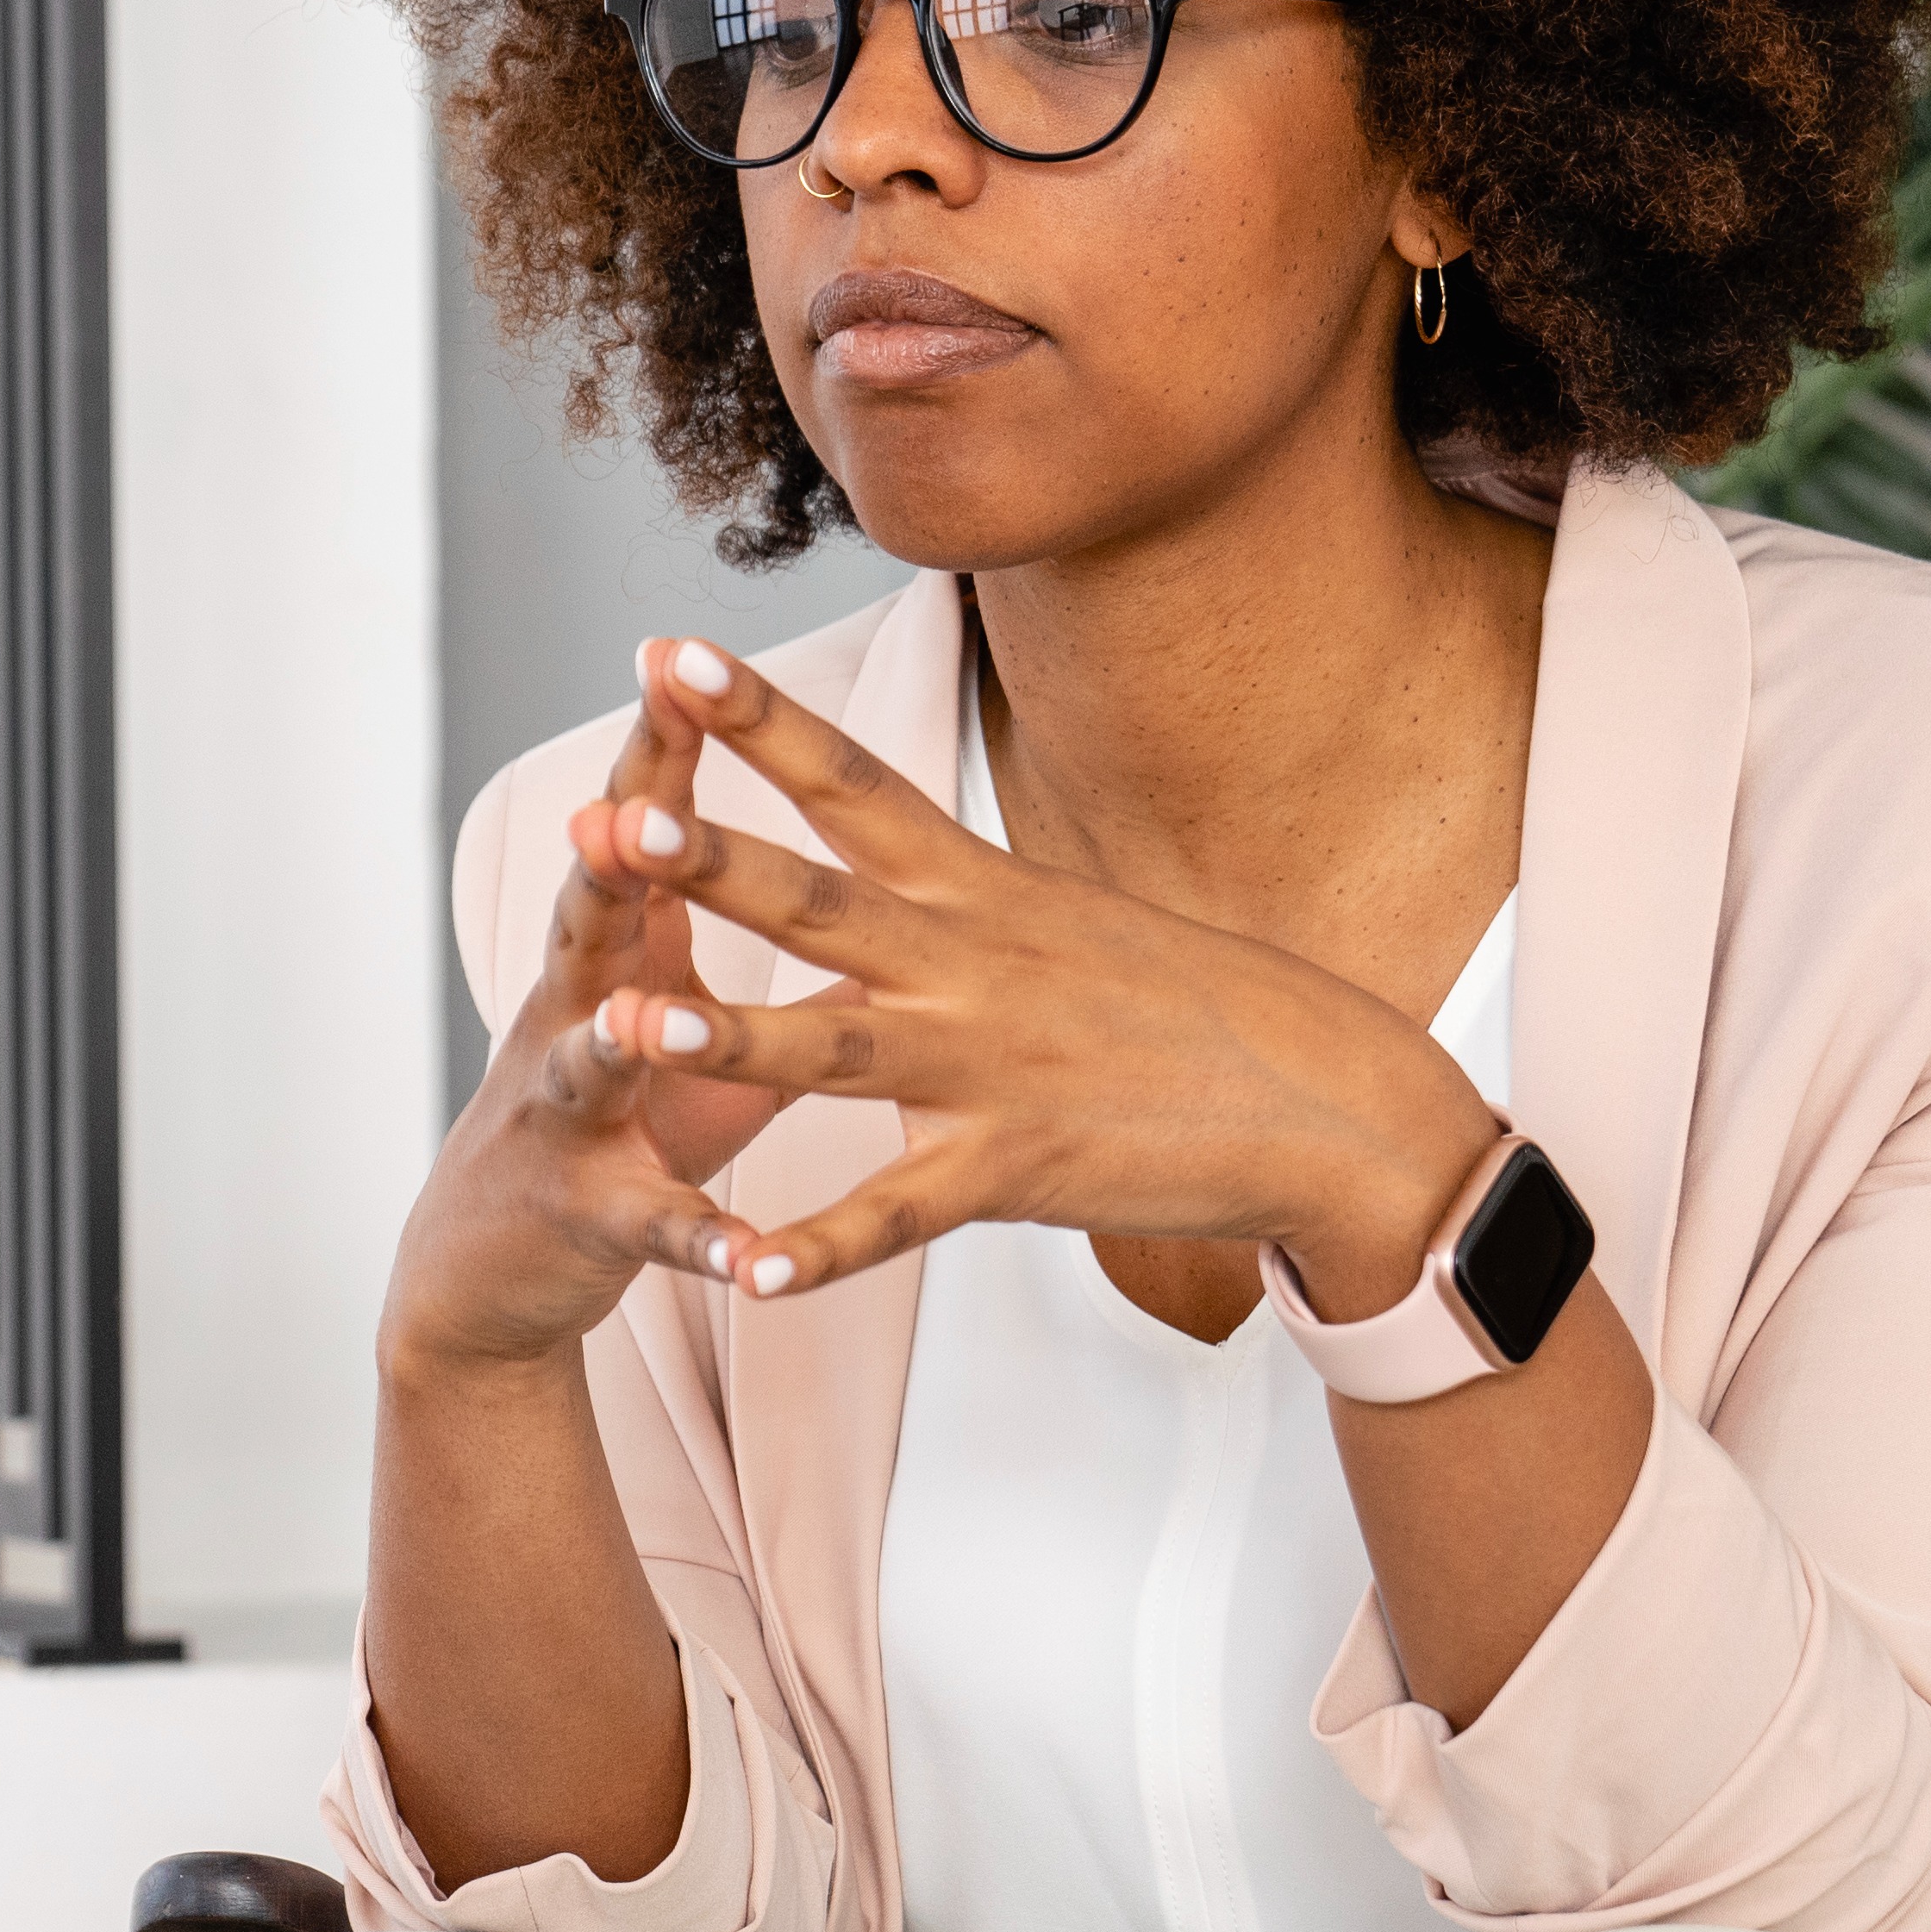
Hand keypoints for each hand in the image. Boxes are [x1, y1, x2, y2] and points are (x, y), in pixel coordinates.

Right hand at [380, 653, 831, 1375]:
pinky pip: (649, 1227)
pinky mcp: (587, 1215)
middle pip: (592, 922)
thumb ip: (781, 953)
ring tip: (636, 1022)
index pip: (638, 832)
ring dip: (613, 1044)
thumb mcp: (703, 1023)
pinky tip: (740, 1253)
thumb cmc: (623, 1120)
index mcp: (619, 955)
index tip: (682, 658)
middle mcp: (577, 1016)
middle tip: (629, 800)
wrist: (494, 1260)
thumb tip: (890, 876)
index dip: (658, 751)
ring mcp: (571, 1117)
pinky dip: (696, 1238)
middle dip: (612, 862)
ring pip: (589, 1067)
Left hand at [592, 638, 1504, 1313]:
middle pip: (817, 901)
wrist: (1324, 1102)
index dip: (756, 719)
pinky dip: (824, 1248)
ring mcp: (990, 1067)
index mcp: (979, 891)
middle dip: (706, 862)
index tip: (668, 655)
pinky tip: (753, 1276)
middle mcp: (971, 963)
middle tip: (606, 819)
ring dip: (724, 1041)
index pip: (852, 782)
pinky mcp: (1014, 1168)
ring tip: (620, 1029)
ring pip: (832, 1050)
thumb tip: (885, 856)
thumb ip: (956, 898)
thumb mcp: (1063, 919)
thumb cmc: (1192, 1008)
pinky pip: (899, 1214)